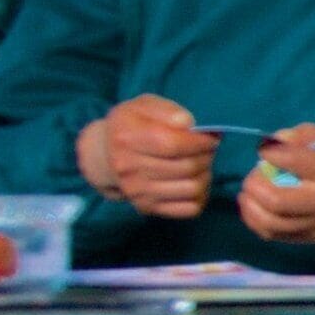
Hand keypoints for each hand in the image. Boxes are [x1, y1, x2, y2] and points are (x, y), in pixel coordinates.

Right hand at [77, 95, 216, 218]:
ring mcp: (136, 191)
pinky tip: (194, 180)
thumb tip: (188, 123)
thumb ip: (167, 110)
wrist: (105, 154)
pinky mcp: (147, 207)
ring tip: (201, 163)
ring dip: (205, 174)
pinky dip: (201, 195)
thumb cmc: (132, 126)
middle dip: (206, 156)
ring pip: (192, 189)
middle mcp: (127, 167)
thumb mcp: (144, 106)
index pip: (172, 144)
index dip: (200, 141)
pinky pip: (190, 208)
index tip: (210, 137)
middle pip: (186, 167)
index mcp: (125, 138)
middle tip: (208, 149)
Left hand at [236, 126, 314, 246]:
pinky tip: (254, 209)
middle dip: (254, 185)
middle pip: (277, 201)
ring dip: (250, 207)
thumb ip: (309, 134)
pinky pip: (274, 236)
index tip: (266, 151)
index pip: (293, 161)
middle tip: (254, 176)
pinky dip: (255, 222)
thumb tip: (275, 141)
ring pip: (271, 223)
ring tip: (248, 193)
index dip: (270, 153)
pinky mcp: (311, 238)